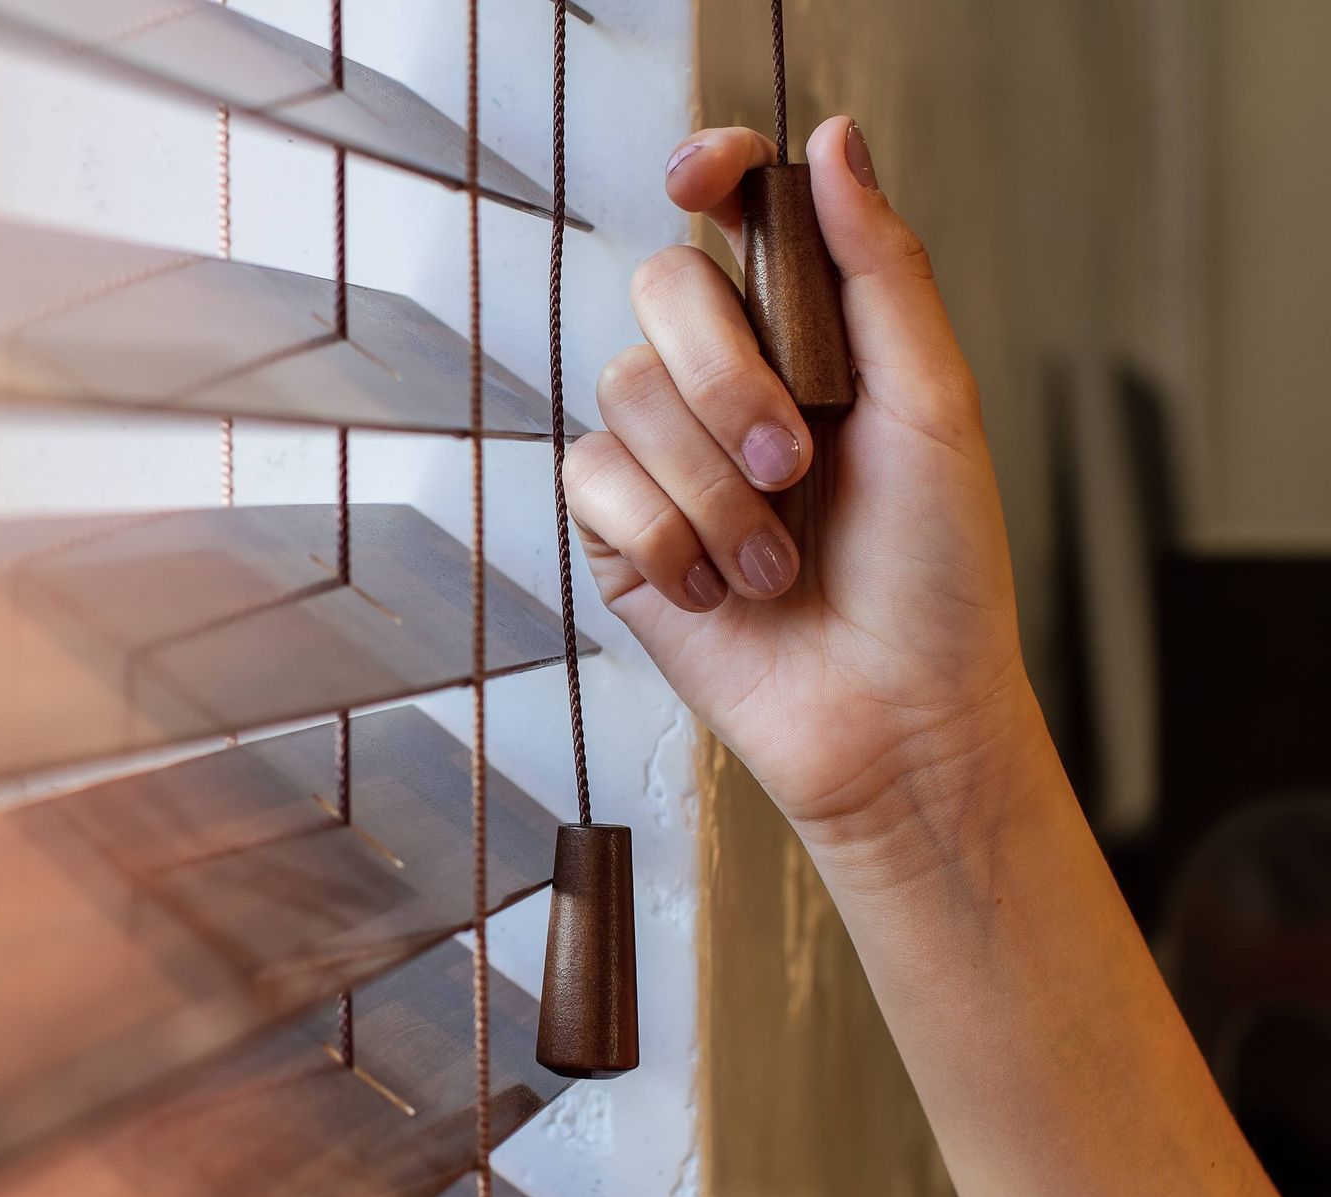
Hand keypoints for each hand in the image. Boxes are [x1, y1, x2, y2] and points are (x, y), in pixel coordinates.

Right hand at [565, 117, 1038, 869]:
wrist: (892, 720)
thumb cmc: (937, 578)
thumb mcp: (934, 407)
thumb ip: (881, 271)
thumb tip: (834, 144)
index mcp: (811, 341)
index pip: (737, 218)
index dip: (711, 175)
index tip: (702, 178)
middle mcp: (731, 388)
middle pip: (663, 291)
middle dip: (726, 380)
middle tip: (796, 462)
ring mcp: (670, 460)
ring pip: (625, 394)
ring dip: (711, 490)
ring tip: (773, 564)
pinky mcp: (620, 534)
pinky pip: (591, 482)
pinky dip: (661, 536)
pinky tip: (713, 589)